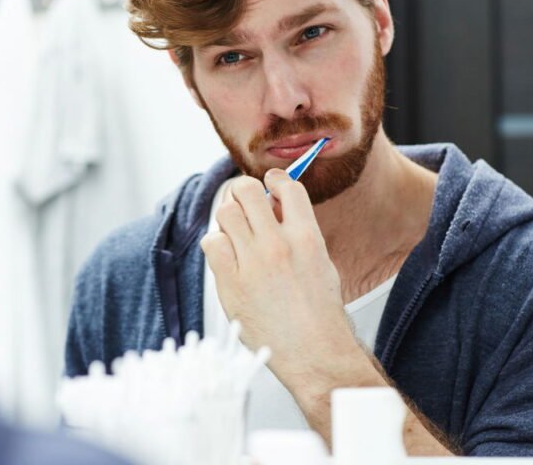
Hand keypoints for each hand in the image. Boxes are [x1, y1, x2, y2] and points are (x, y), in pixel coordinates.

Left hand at [200, 169, 357, 386]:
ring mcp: (253, 263)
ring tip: (236, 233)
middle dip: (243, 193)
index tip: (268, 183)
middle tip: (244, 205)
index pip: (286, 186)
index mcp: (307, 236)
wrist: (315, 354)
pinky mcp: (231, 283)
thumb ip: (298, 232)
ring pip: (225, 213)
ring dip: (229, 218)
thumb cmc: (320, 313)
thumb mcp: (321, 263)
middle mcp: (278, 244)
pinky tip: (227, 256)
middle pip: (246, 191)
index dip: (273, 180)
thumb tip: (274, 207)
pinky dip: (216, 244)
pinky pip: (211, 243)